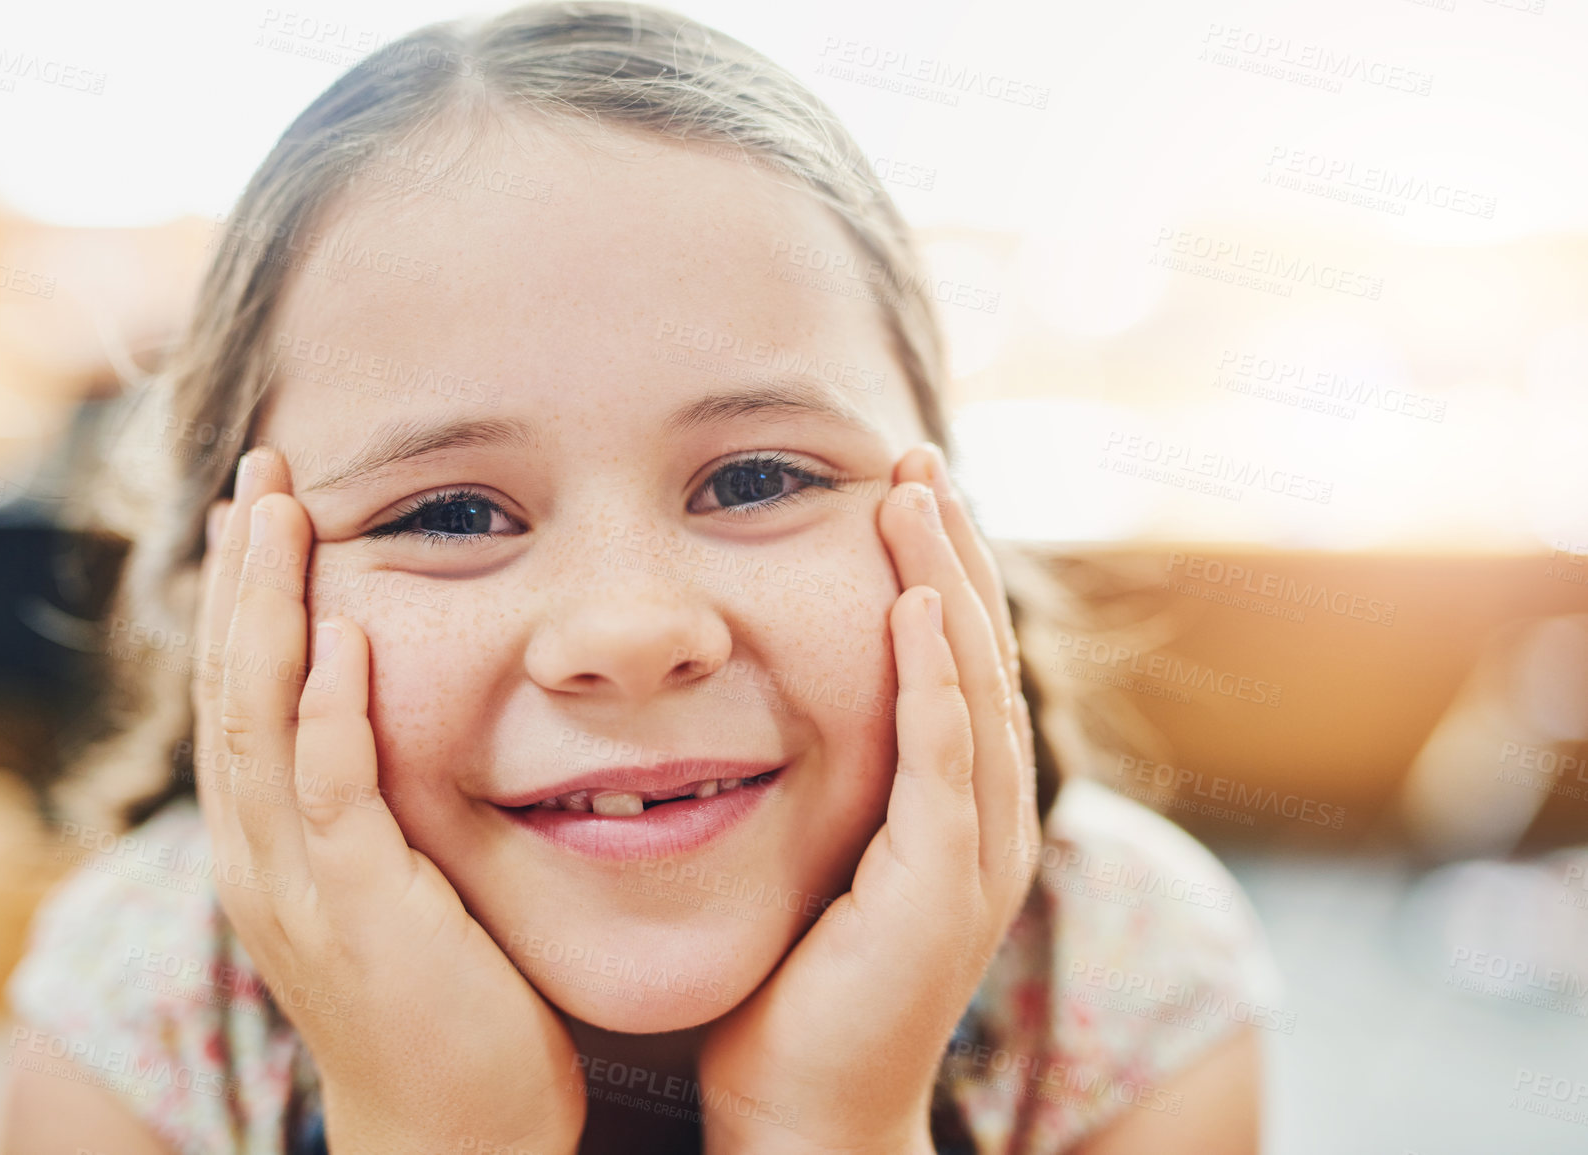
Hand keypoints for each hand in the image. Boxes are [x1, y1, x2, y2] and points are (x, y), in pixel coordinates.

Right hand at [192, 447, 585, 1154]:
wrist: (458, 1138)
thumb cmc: (454, 1012)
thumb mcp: (410, 887)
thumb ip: (397, 804)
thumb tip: (424, 720)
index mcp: (277, 850)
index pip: (247, 699)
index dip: (250, 601)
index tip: (271, 510)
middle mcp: (265, 861)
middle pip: (231, 688)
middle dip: (242, 575)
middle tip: (260, 471)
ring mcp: (301, 888)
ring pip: (258, 721)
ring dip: (267, 608)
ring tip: (277, 509)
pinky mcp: (360, 912)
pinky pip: (331, 791)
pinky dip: (328, 705)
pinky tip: (341, 630)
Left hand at [697, 444, 1040, 1153]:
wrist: (800, 1111)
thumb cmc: (788, 991)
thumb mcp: (804, 857)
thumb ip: (805, 780)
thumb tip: (738, 701)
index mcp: (950, 810)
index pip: (952, 662)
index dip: (933, 569)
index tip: (896, 486)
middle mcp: (980, 822)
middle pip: (979, 654)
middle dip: (953, 551)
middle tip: (917, 458)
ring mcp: (971, 857)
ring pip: (975, 689)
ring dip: (948, 586)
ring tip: (918, 496)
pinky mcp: (940, 890)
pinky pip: (946, 766)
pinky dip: (935, 683)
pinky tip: (914, 610)